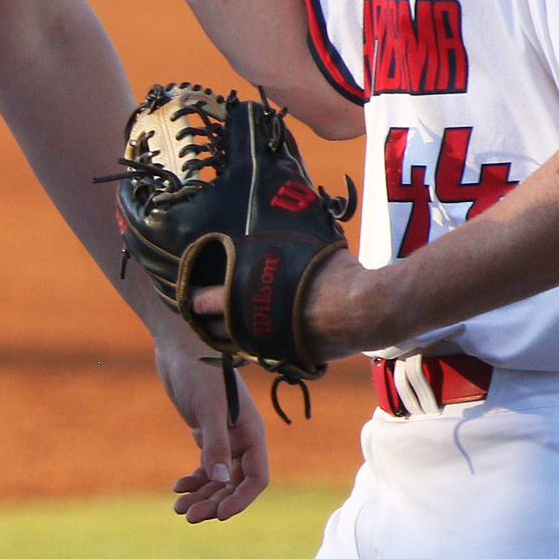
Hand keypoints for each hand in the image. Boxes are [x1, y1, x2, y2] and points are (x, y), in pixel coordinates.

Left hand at [155, 338, 267, 521]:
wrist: (179, 342)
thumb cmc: (197, 368)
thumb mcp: (207, 406)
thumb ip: (215, 443)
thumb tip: (221, 480)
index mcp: (252, 432)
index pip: (256, 477)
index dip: (241, 499)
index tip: (219, 515)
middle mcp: (242, 438)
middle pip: (234, 483)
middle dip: (214, 501)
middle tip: (189, 515)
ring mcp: (224, 436)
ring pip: (218, 477)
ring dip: (202, 494)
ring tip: (178, 508)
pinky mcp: (206, 432)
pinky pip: (205, 465)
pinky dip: (194, 479)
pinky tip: (177, 487)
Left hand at [195, 246, 388, 365]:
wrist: (367, 309)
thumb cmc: (333, 272)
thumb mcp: (301, 244)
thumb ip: (279, 237)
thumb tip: (282, 198)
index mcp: (243, 298)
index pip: (204, 302)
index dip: (197, 298)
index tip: (192, 296)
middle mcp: (250, 328)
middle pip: (215, 332)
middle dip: (209, 323)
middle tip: (205, 314)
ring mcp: (270, 348)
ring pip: (238, 348)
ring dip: (232, 337)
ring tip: (228, 327)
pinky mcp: (291, 360)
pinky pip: (266, 355)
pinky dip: (261, 347)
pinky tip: (263, 337)